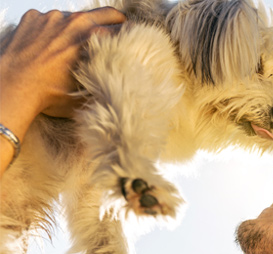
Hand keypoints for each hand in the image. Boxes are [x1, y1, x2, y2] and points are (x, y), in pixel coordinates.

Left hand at [0, 7, 124, 175]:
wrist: (9, 88)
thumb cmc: (47, 95)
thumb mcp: (84, 95)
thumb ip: (102, 84)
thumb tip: (115, 87)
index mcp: (91, 39)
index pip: (121, 31)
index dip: (130, 36)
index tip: (134, 40)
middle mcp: (73, 22)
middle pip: (104, 13)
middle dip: (116, 20)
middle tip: (121, 27)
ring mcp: (50, 17)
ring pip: (74, 17)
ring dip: (79, 26)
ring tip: (77, 42)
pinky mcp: (31, 18)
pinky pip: (48, 19)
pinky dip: (52, 28)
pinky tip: (49, 44)